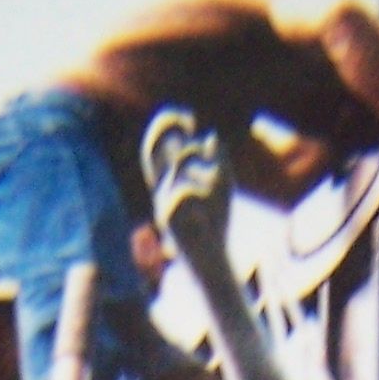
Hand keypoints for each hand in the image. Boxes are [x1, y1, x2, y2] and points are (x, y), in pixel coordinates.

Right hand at [142, 110, 229, 247]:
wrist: (212, 261)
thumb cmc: (216, 224)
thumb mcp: (222, 186)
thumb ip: (218, 161)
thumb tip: (212, 137)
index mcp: (169, 181)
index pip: (158, 146)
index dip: (168, 125)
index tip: (188, 118)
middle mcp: (161, 189)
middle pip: (156, 146)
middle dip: (166, 126)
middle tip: (187, 119)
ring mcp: (162, 202)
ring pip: (184, 162)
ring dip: (206, 169)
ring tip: (216, 196)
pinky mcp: (167, 219)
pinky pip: (186, 191)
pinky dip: (202, 193)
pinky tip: (207, 213)